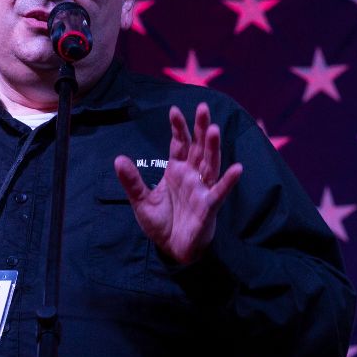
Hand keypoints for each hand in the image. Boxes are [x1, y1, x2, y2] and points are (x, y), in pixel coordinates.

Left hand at [114, 102, 242, 263]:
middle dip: (200, 128)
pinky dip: (228, 181)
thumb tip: (118, 159)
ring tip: (214, 129)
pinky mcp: (209, 206)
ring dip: (213, 147)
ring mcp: (202, 189)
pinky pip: (220, 192)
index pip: (179, 144)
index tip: (174, 110)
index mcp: (176, 171)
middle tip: (203, 107)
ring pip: (210, 163)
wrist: (171, 249)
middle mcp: (192, 175)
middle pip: (199, 147)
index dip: (178, 128)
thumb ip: (132, 181)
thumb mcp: (141, 202)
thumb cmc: (161, 224)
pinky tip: (237, 168)